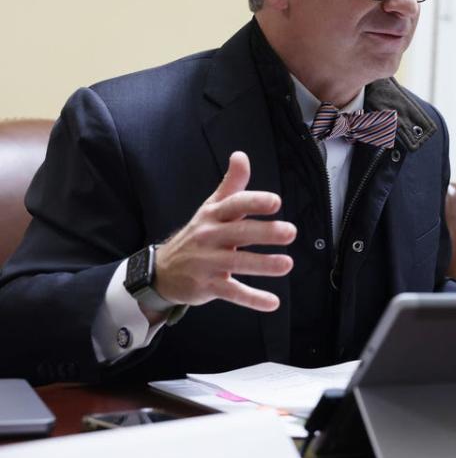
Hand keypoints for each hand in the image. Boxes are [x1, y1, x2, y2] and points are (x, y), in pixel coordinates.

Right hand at [151, 151, 295, 312]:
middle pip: (239, 233)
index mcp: (213, 215)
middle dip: (265, 232)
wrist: (162, 270)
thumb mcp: (212, 207)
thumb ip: (231, 184)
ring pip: (238, 263)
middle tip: (290, 232)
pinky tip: (273, 303)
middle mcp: (209, 237)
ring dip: (263, 265)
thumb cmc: (198, 234)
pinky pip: (232, 293)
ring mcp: (207, 263)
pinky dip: (252, 299)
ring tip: (287, 264)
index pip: (234, 205)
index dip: (254, 202)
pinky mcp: (208, 286)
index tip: (275, 202)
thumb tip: (241, 155)